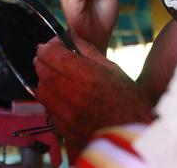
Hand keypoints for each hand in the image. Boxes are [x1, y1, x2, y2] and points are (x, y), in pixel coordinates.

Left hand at [34, 34, 153, 159]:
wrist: (136, 140)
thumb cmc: (130, 103)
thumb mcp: (113, 69)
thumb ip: (87, 51)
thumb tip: (69, 37)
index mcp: (85, 77)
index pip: (49, 53)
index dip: (50, 45)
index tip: (57, 45)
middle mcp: (71, 96)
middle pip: (41, 70)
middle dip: (45, 60)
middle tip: (57, 58)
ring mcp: (65, 115)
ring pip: (41, 89)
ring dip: (47, 79)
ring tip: (62, 78)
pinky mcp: (63, 130)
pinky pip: (48, 108)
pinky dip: (52, 98)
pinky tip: (67, 96)